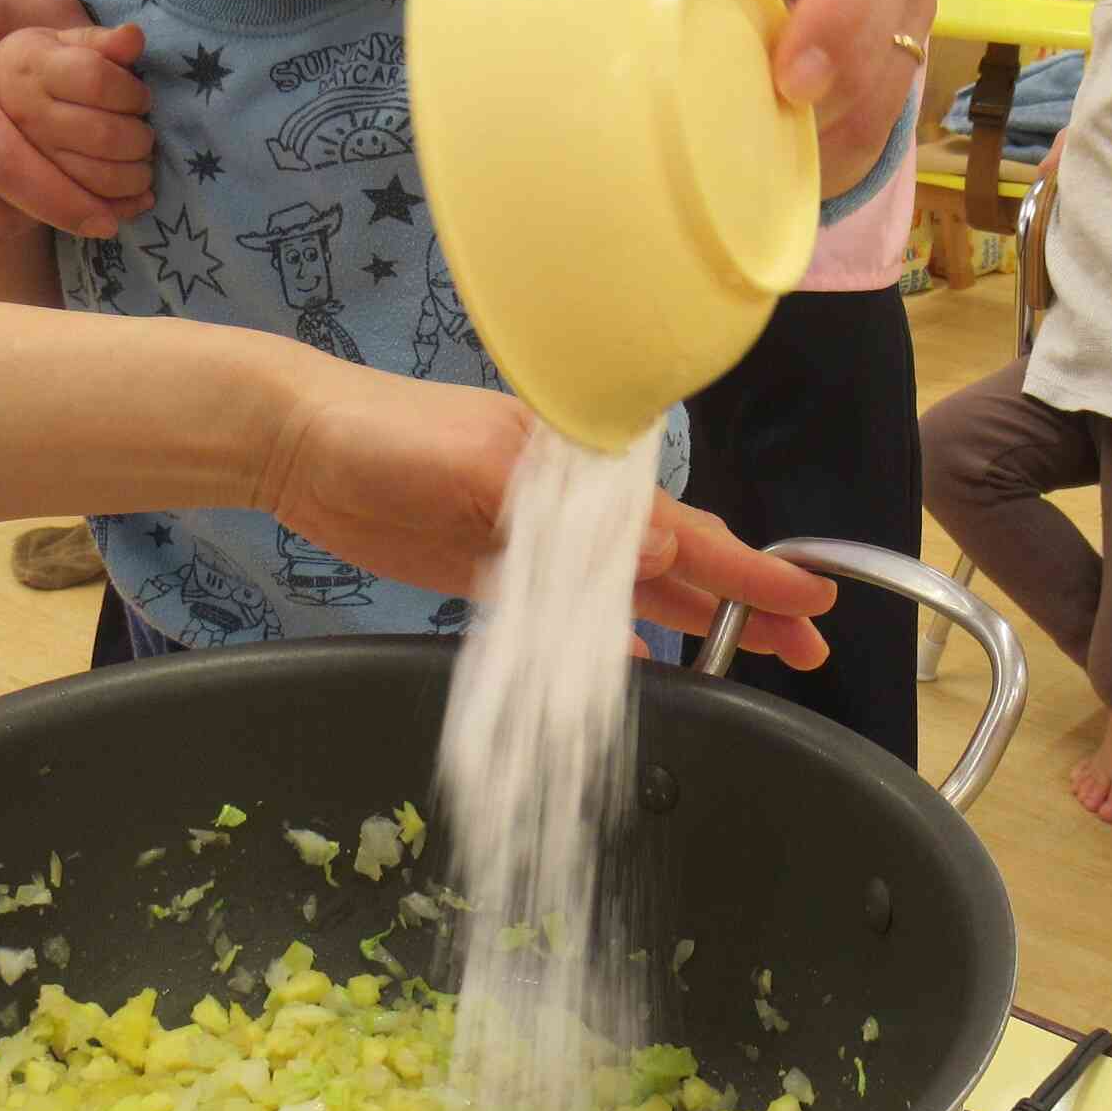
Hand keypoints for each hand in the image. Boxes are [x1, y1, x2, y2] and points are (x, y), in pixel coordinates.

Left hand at [256, 355, 835, 666]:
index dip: (750, 572)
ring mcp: (540, 547)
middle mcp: (575, 509)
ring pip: (638, 596)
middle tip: (811, 651)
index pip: (685, 529)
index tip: (812, 601)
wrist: (299, 446)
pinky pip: (572, 622)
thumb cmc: (387, 434)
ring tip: (759, 663)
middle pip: (681, 565)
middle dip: (747, 606)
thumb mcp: (477, 466)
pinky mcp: (499, 578)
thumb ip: (563, 517)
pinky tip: (647, 676)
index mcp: (583, 468)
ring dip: (696, 629)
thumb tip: (661, 559)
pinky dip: (611, 648)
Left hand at [539, 0, 939, 195]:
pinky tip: (808, 165)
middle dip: (840, 91)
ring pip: (900, 56)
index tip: (790, 80)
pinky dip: (856, 128)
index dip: (835, 10)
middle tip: (776, 155)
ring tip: (785, 172)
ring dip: (849, 124)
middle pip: (889, 11)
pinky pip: (898, 78)